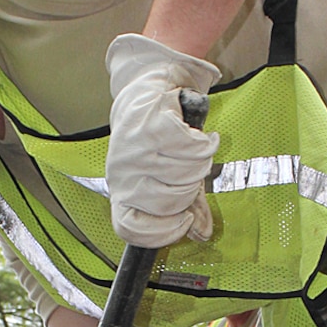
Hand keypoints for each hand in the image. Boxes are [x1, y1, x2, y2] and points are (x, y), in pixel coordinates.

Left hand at [105, 33, 218, 246]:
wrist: (147, 92)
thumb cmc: (155, 142)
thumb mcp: (165, 179)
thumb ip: (185, 208)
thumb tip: (201, 233)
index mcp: (122, 191)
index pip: (130, 227)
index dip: (162, 233)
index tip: (184, 221)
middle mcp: (123, 173)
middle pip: (170, 202)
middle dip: (189, 189)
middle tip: (189, 172)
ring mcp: (136, 150)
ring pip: (186, 174)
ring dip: (200, 163)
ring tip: (192, 151)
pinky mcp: (153, 126)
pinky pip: (192, 148)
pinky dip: (204, 143)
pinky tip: (201, 138)